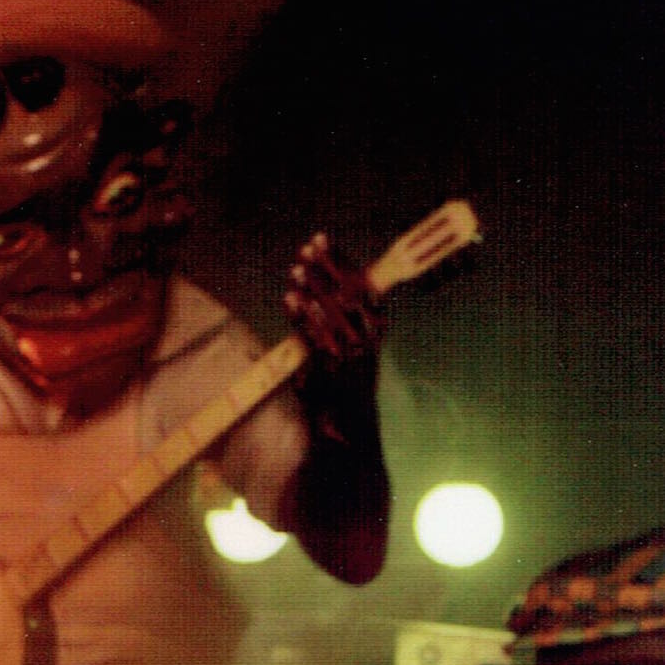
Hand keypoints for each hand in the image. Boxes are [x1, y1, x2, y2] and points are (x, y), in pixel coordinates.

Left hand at [284, 231, 383, 408]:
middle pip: (346, 292)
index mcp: (375, 325)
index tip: (323, 239)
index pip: (359, 281)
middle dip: (325, 266)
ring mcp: (349, 351)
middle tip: (306, 246)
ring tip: (296, 268)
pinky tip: (290, 298)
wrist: (348, 425)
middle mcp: (367, 336)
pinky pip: (314, 336)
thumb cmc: (346, 383)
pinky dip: (301, 316)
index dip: (339, 258)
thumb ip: (345, 319)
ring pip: (330, 312)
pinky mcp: (331, 368)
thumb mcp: (353, 346)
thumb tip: (329, 287)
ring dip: (312, 288)